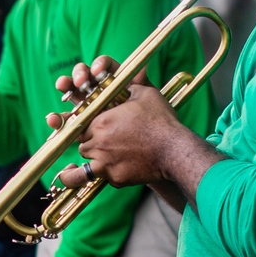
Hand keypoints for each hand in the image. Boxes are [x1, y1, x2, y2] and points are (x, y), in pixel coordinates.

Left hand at [47, 57, 180, 190]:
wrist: (174, 150)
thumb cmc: (161, 121)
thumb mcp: (145, 94)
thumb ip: (128, 87)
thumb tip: (127, 77)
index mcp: (101, 121)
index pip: (81, 125)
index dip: (87, 126)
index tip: (93, 128)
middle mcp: (98, 142)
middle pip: (82, 144)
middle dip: (90, 143)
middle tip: (104, 142)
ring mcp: (105, 163)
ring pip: (88, 162)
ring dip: (95, 159)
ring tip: (106, 156)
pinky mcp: (115, 178)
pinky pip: (103, 177)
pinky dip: (108, 173)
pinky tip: (118, 167)